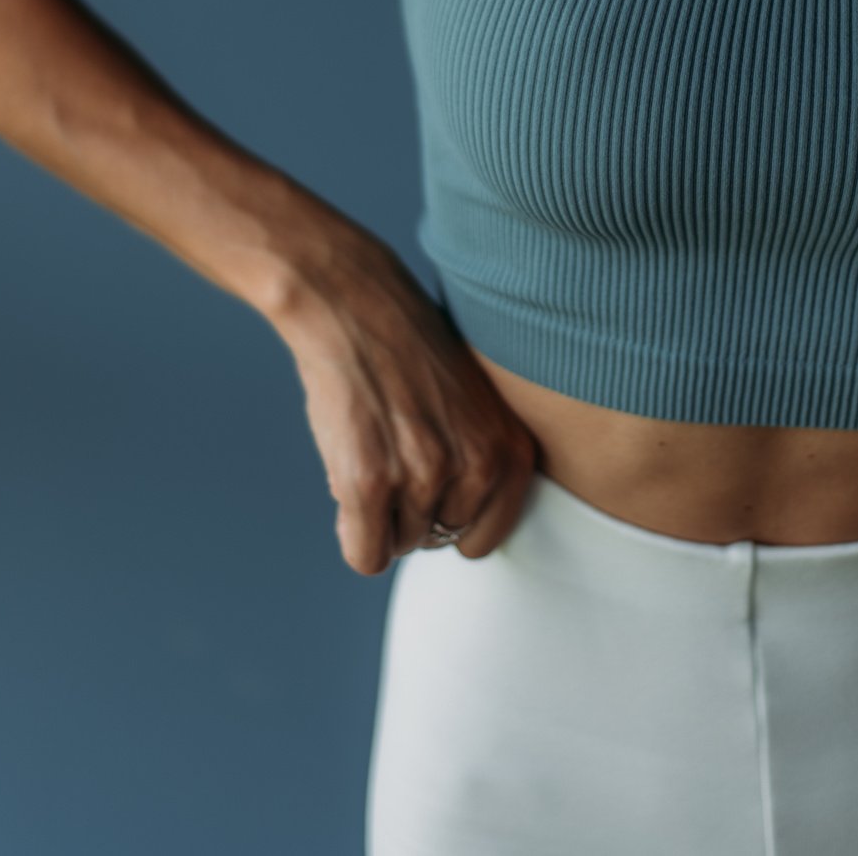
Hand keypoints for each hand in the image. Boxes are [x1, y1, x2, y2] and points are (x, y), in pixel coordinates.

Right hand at [268, 227, 538, 575]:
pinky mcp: (369, 482)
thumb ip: (480, 458)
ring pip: (399, 545)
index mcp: (508, 447)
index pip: (485, 536)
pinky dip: (352, 532)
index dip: (448, 516)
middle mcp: (476, 466)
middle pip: (438, 541)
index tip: (430, 486)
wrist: (353, 302)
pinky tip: (348, 480)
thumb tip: (460, 525)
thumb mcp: (474, 399)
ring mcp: (422, 475)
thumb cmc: (408, 347)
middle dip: (412, 510)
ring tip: (371, 450)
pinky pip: (364, 555)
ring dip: (379, 514)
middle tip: (393, 455)